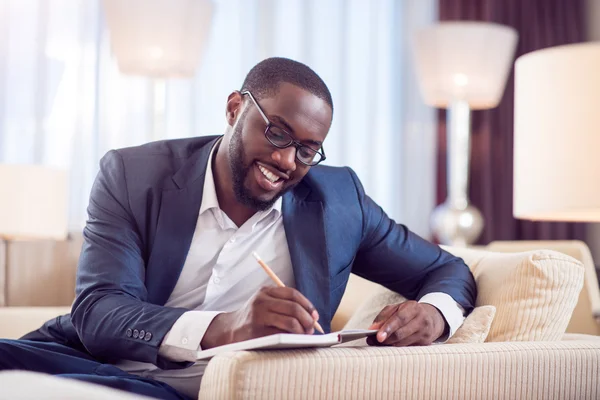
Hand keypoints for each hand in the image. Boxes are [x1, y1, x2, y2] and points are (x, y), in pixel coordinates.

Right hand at [201, 286, 319, 348]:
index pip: (293, 294)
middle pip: (294, 307)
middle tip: (312, 328)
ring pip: (290, 321)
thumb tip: (311, 315)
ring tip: (304, 334)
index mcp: (266, 291)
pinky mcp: (257, 331)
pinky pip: (282, 333)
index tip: (314, 315)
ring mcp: (259, 316)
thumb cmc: (254, 317)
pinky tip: (295, 339)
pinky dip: (292, 337)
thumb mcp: (264, 302)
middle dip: (307, 319)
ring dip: (302, 329)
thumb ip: (283, 303)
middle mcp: (262, 301)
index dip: (307, 305)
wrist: (231, 329)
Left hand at [367, 301, 445, 346]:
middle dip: (387, 338)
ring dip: (390, 344)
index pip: (400, 318)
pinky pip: (407, 348)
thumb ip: (383, 317)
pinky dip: (397, 347)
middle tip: (374, 341)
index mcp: (413, 307)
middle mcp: (421, 319)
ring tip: (379, 343)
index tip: (378, 336)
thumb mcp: (396, 309)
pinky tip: (390, 345)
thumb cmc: (408, 313)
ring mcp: (425, 332)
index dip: (388, 328)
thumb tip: (372, 329)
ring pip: (404, 343)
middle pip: (402, 333)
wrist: (430, 318)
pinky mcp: (426, 343)